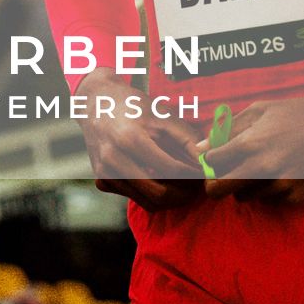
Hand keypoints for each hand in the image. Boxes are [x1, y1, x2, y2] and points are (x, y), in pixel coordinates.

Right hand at [80, 68, 203, 211]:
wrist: (96, 102)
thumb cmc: (133, 106)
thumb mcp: (162, 115)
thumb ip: (187, 140)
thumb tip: (207, 162)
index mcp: (130, 139)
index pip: (170, 169)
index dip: (192, 174)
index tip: (205, 173)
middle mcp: (114, 159)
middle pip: (159, 193)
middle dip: (183, 194)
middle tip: (197, 187)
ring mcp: (105, 172)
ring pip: (147, 202)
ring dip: (170, 199)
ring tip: (184, 187)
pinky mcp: (101, 180)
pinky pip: (134, 198)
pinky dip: (152, 196)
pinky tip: (161, 182)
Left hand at [202, 78, 303, 204]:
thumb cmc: (294, 112)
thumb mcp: (258, 110)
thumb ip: (227, 129)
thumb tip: (200, 150)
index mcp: (250, 143)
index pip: (211, 163)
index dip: (208, 162)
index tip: (213, 160)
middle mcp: (263, 167)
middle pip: (220, 190)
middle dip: (214, 185)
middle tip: (221, 177)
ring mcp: (280, 185)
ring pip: (245, 197)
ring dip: (246, 186)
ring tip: (262, 166)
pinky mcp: (295, 197)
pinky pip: (269, 201)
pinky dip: (269, 191)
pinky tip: (281, 172)